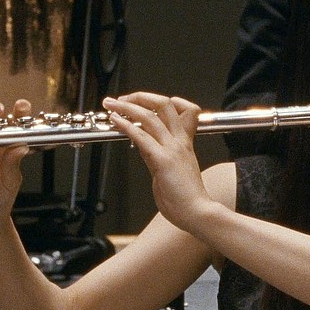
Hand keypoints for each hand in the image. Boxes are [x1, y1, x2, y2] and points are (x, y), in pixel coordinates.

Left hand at [102, 92, 210, 231]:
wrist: (197, 212)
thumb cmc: (186, 198)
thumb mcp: (172, 171)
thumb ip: (159, 157)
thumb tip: (145, 149)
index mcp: (185, 143)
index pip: (182, 110)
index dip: (164, 102)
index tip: (145, 104)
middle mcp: (179, 141)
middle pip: (164, 105)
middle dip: (140, 97)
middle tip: (122, 98)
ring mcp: (172, 149)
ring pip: (150, 116)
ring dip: (127, 107)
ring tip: (111, 104)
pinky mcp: (162, 160)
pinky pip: (142, 136)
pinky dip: (125, 125)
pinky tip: (115, 121)